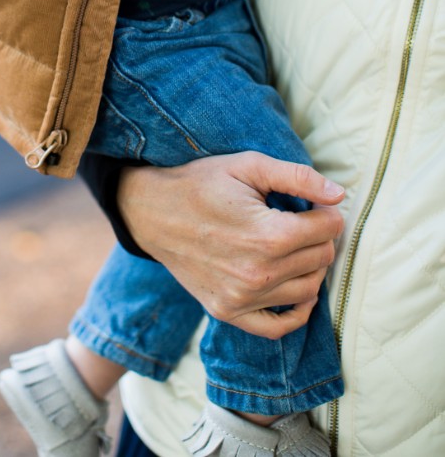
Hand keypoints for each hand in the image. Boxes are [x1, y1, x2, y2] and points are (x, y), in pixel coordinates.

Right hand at [118, 151, 344, 339]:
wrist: (152, 211)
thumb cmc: (202, 182)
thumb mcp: (248, 165)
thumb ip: (298, 177)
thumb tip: (339, 194)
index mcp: (268, 235)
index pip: (328, 229)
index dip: (327, 211)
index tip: (314, 203)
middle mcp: (259, 273)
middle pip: (321, 258)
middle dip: (320, 236)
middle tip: (302, 220)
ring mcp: (243, 298)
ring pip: (308, 290)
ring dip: (310, 267)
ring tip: (293, 245)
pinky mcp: (228, 312)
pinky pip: (278, 327)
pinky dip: (295, 311)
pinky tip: (293, 287)